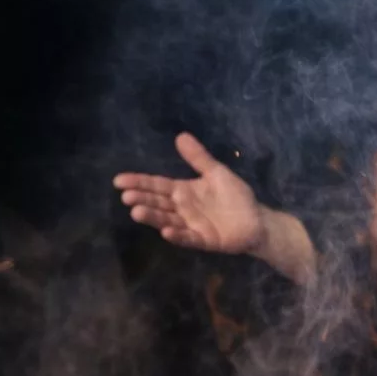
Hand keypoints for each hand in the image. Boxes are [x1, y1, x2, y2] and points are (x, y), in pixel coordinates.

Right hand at [113, 132, 264, 253]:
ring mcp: (191, 225)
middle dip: (142, 199)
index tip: (118, 180)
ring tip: (137, 212)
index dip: (139, 182)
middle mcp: (182, 208)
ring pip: (167, 219)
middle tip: (126, 197)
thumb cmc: (236, 197)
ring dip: (153, 217)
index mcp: (183, 191)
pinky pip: (188, 238)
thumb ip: (199, 158)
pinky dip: (177, 235)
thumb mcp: (217, 173)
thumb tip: (181, 135)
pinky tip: (166, 231)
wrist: (258, 221)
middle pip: (158, 202)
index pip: (157, 185)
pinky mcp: (204, 240)